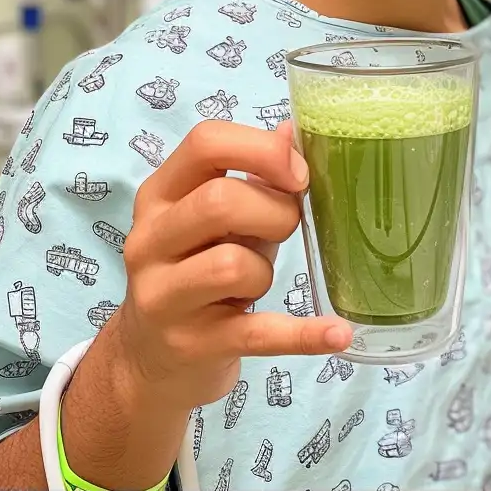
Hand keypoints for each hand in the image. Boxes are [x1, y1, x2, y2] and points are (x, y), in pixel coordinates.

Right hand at [109, 119, 350, 412]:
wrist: (152, 359)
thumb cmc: (199, 275)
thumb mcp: (221, 224)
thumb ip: (254, 182)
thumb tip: (293, 130)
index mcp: (161, 195)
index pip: (204, 142)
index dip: (262, 150)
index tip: (299, 173)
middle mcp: (151, 238)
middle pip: (218, 201)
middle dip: (274, 212)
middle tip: (289, 232)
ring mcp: (163, 294)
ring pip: (231, 266)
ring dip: (267, 273)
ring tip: (262, 285)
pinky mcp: (190, 343)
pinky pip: (256, 333)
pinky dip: (304, 334)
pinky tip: (338, 333)